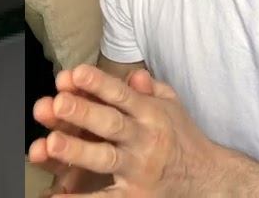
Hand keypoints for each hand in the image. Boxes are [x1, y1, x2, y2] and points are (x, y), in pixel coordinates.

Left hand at [40, 64, 222, 196]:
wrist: (208, 178)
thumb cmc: (181, 137)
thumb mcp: (172, 106)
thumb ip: (151, 88)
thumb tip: (134, 75)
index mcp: (150, 113)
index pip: (122, 95)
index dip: (99, 83)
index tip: (75, 72)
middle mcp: (144, 140)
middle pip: (111, 124)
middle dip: (84, 112)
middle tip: (58, 102)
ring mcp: (137, 170)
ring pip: (105, 158)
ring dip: (77, 150)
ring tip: (50, 143)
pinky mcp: (133, 197)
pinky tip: (56, 196)